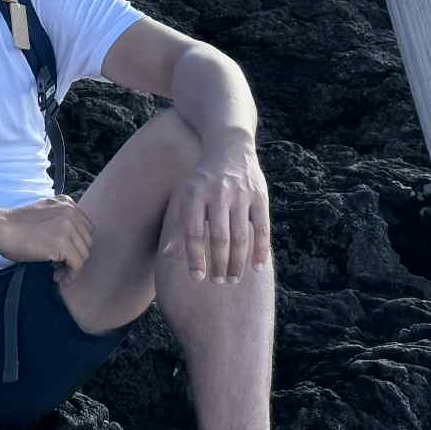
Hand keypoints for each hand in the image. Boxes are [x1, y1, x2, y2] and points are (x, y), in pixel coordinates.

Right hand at [0, 197, 94, 274]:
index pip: (86, 228)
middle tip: (60, 266)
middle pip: (87, 241)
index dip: (77, 244)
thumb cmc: (16, 225)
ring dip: (72, 267)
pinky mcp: (62, 243)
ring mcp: (68, 227)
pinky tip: (58, 278)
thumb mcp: (44, 212)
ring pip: (83, 254)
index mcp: (67, 202)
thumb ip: (61, 219)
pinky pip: (77, 264)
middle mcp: (70, 211)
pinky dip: (70, 275)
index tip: (65, 255)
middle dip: (75, 256)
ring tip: (57, 272)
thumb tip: (73, 243)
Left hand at [161, 142, 270, 282]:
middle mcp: (218, 193)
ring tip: (234, 279)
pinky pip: (262, 228)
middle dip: (219, 263)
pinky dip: (261, 250)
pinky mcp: (260, 195)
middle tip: (219, 282)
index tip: (197, 278)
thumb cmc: (201, 180)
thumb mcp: (185, 196)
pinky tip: (258, 268)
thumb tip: (168, 256)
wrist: (230, 147)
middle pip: (219, 237)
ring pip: (241, 235)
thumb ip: (178, 225)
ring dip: (238, 261)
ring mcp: (242, 193)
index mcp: (195, 194)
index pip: (194, 232)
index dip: (195, 257)